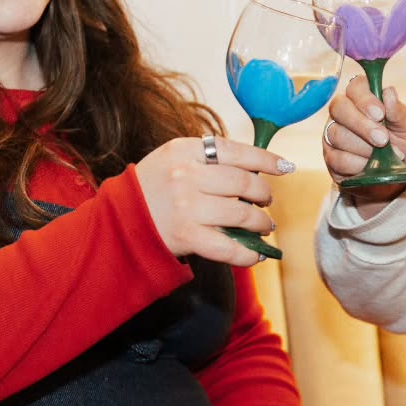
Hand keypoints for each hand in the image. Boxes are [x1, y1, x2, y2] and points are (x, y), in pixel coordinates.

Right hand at [135, 136, 288, 265]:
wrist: (119, 222)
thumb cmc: (151, 189)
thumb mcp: (172, 159)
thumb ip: (207, 158)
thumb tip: (255, 167)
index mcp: (184, 150)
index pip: (235, 150)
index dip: (266, 159)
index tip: (285, 167)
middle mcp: (186, 175)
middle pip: (244, 182)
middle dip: (264, 194)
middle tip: (266, 201)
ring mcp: (187, 207)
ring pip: (242, 213)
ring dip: (261, 222)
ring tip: (264, 226)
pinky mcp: (186, 237)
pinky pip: (229, 247)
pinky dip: (248, 253)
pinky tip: (256, 255)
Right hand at [321, 76, 405, 215]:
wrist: (399, 175)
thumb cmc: (405, 143)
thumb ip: (399, 111)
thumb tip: (389, 93)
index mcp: (364, 97)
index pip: (355, 87)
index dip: (365, 99)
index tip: (380, 114)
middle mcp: (344, 112)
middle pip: (339, 108)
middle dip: (361, 125)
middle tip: (383, 139)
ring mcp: (334, 134)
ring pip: (337, 134)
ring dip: (363, 147)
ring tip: (383, 156)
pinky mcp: (331, 157)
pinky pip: (337, 158)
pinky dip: (356, 164)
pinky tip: (370, 167)